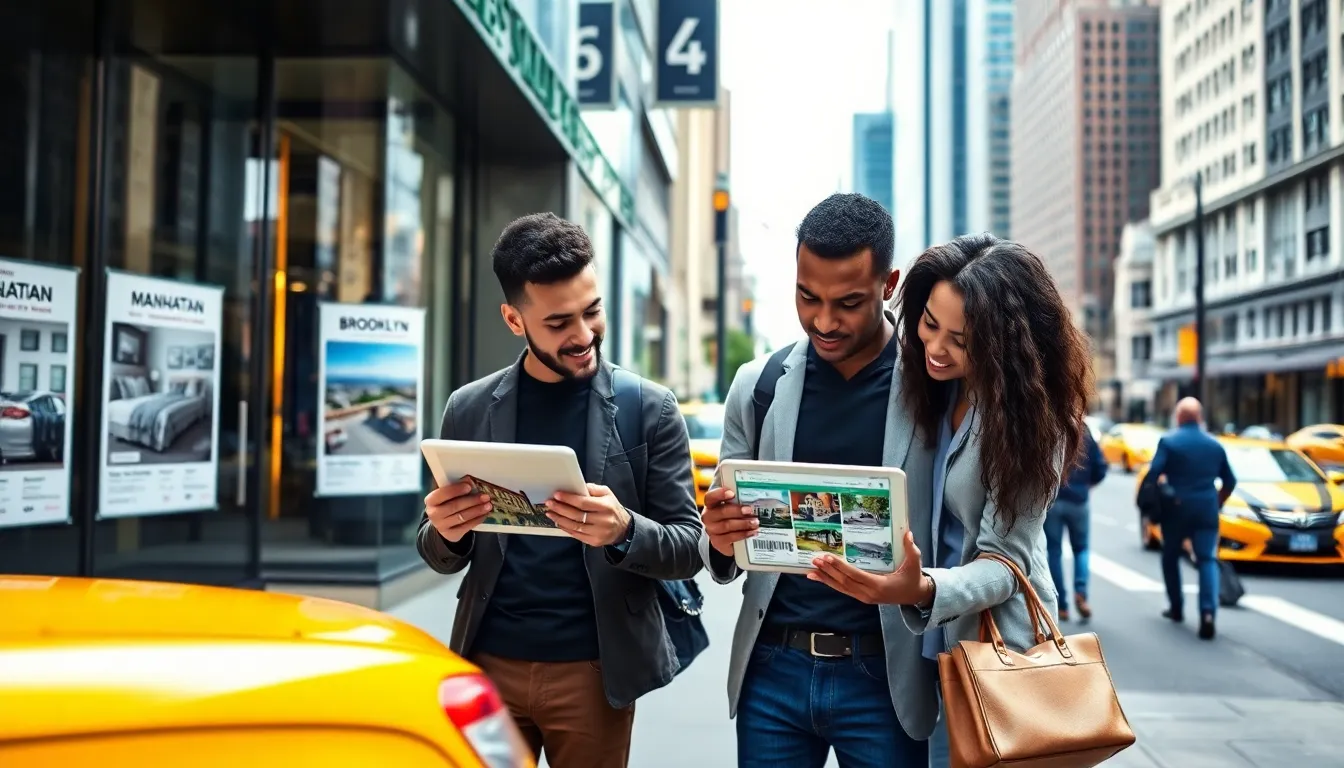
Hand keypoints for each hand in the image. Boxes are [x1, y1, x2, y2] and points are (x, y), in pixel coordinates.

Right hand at [425, 481, 492, 542]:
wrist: (442, 522)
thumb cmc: (446, 503)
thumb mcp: (447, 495)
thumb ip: (456, 488)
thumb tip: (470, 480)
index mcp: (431, 500)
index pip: (442, 494)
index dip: (456, 490)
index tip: (469, 486)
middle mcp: (433, 514)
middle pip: (455, 506)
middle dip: (472, 500)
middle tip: (485, 497)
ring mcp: (441, 526)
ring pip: (462, 517)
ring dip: (477, 510)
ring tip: (488, 505)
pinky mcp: (450, 534)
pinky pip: (466, 527)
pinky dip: (477, 520)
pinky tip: (484, 514)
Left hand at [546, 484, 631, 546]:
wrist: (623, 528)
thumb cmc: (612, 509)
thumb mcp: (607, 494)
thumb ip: (593, 489)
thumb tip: (577, 486)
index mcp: (606, 506)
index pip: (583, 502)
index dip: (568, 498)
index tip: (558, 495)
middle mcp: (603, 520)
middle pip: (577, 515)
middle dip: (560, 508)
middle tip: (550, 503)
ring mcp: (598, 532)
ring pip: (574, 526)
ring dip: (560, 519)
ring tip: (551, 512)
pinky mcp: (594, 541)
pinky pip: (576, 535)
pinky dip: (565, 528)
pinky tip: (559, 522)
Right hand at [701, 486, 757, 557]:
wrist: (728, 537)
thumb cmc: (732, 516)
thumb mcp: (733, 506)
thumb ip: (738, 500)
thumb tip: (754, 495)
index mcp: (711, 504)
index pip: (711, 497)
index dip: (720, 494)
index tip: (732, 493)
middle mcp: (708, 517)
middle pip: (722, 512)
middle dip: (737, 511)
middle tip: (750, 510)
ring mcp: (711, 530)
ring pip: (727, 525)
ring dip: (743, 523)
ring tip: (755, 523)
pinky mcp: (717, 542)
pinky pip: (730, 537)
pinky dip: (743, 534)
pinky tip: (752, 532)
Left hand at [807, 531, 930, 605]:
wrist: (915, 596)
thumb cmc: (913, 578)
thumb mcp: (915, 563)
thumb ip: (911, 549)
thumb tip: (908, 533)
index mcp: (879, 585)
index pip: (856, 576)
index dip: (841, 567)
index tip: (829, 558)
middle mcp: (869, 594)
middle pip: (844, 582)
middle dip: (829, 571)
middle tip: (815, 560)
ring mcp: (864, 597)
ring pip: (841, 588)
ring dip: (826, 579)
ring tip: (812, 570)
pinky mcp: (861, 597)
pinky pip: (843, 590)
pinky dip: (830, 584)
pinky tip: (819, 578)